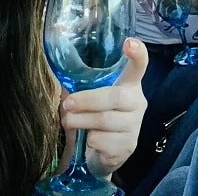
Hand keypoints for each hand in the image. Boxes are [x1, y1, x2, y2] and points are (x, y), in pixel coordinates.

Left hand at [60, 37, 148, 174]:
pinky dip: (88, 140)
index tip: (129, 43)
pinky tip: (89, 139)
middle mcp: (137, 102)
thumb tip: (57, 66)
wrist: (106, 153)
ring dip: (80, 121)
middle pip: (115, 97)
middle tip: (68, 103)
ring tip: (68, 121)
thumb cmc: (95, 117)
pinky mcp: (128, 145)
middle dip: (87, 100)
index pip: (140, 66)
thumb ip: (81, 84)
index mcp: (129, 84)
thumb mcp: (91, 98)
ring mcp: (135, 125)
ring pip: (104, 121)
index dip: (138, 54)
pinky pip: (102, 140)